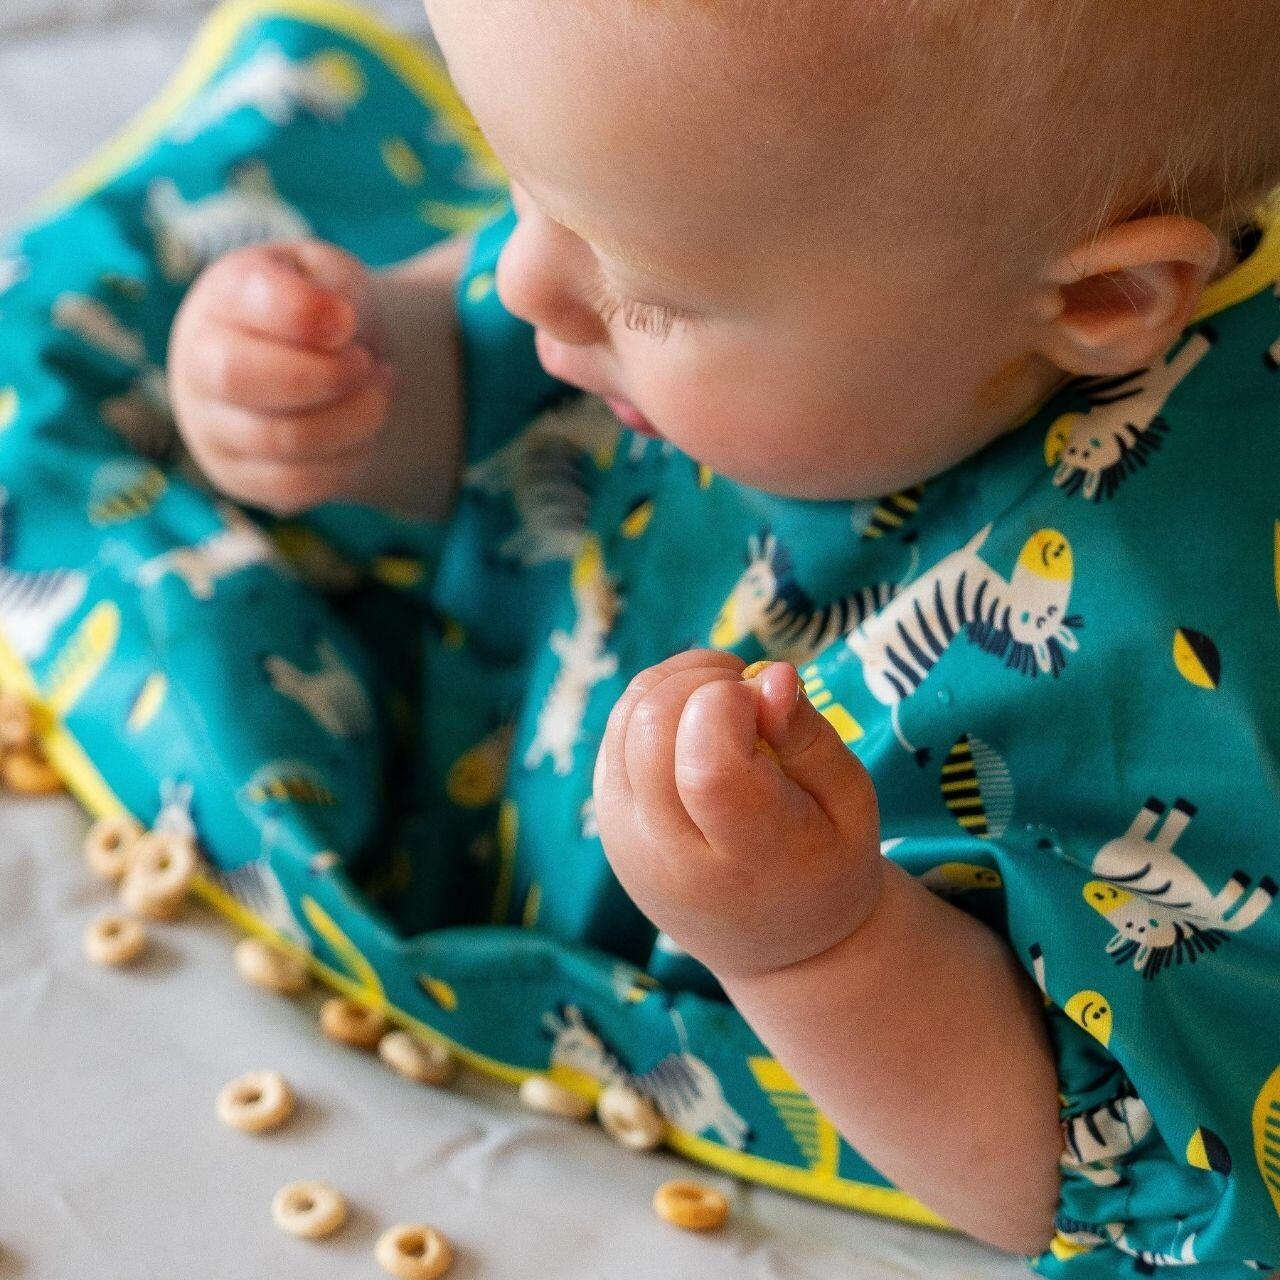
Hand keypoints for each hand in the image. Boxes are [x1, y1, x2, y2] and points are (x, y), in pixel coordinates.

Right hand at [169, 241, 395, 514]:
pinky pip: (295, 485)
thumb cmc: (325, 312)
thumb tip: (337, 321)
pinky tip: (364, 430)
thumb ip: (335, 284)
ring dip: (354, 420)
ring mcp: (211, 425)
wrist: (323, 364)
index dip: (307, 314)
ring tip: (381, 391)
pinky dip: (347, 459)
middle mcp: (200, 359)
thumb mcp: (336, 277)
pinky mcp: (237, 476)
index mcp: (225, 293)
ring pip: (280, 439)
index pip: (249, 300)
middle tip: (368, 364)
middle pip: (239, 375)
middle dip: (327, 375)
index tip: (347, 321)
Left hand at [594, 650, 882, 979]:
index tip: (768, 706)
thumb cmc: (824, 864)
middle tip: (752, 695)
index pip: (707, 763)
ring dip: (678, 681)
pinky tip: (701, 724)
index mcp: (745, 859)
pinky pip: (615, 726)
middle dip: (704, 679)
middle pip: (653, 723)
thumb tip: (771, 675)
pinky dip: (657, 702)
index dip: (732, 704)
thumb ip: (812, 739)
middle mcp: (668, 851)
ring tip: (730, 703)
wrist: (774, 946)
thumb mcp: (851, 806)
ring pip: (627, 712)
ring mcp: (625, 835)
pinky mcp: (605, 816)